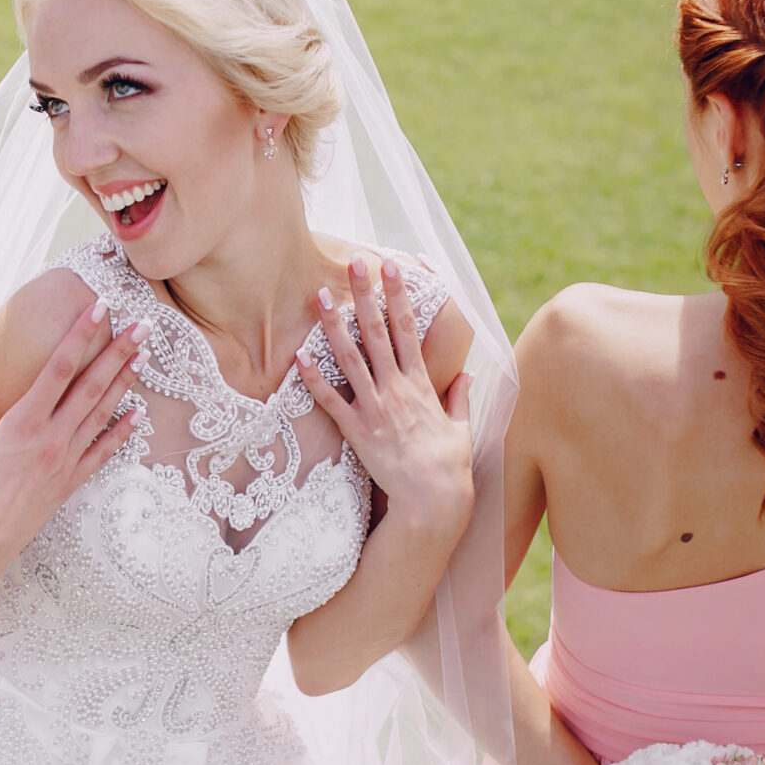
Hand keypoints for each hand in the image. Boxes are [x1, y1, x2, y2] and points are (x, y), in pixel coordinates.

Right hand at [0, 300, 144, 586]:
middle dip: (118, 352)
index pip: (59, 368)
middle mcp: (51, 438)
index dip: (80, 335)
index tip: (98, 308)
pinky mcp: (68, 483)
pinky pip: (102, 453)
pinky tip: (138, 415)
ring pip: (102, 414)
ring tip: (143, 356)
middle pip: (91, 385)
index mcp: (23, 422)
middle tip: (143, 324)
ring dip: (123, 383)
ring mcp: (64, 461)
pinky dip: (121, 433)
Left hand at [298, 255, 473, 543]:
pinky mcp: (357, 432)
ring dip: (334, 325)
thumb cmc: (449, 467)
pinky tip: (298, 356)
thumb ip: (460, 398)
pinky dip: (314, 379)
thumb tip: (467, 375)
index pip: (408, 329)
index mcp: (421, 384)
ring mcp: (375, 408)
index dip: (398, 295)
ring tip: (320, 296)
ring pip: (350, 358)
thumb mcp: (462, 427)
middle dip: (366, 294)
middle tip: (355, 261)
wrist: (433, 502)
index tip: (392, 267)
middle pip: (377, 332)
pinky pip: (331, 401)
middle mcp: (396, 389)